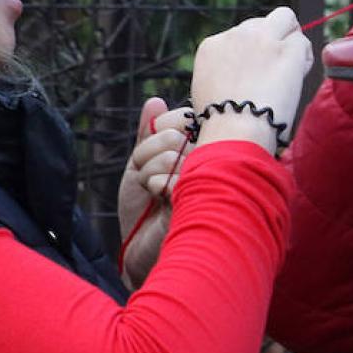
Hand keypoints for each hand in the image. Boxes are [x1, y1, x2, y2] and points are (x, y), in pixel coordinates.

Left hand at [116, 96, 195, 286]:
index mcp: (198, 149)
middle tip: (146, 176)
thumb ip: (148, 134)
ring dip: (148, 173)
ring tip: (153, 193)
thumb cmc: (143, 212)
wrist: (141, 251)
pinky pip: (172, 174)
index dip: (156, 131)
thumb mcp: (140, 165)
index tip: (145, 155)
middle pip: (174, 132)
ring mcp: (211, 178)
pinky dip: (154, 185)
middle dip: (146, 153)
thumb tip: (155, 102)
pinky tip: (160, 201)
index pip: (181, 117)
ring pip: (171, 152)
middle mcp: (211, 160)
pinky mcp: (205, 197)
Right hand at [190, 6, 311, 152]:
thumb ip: (224, 73)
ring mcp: (263, 38)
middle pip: (263, 23)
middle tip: (277, 70)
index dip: (255, 52)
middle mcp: (237, 35)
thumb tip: (240, 76)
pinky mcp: (286, 49)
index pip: (242, 34)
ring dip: (291, 42)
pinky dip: (303, 58)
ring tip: (289, 72)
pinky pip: (302, 41)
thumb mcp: (208, 91)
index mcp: (213, 45)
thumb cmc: (223, 123)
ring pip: (285, 20)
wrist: (234, 129)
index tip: (257, 72)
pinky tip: (298, 76)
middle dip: (273, 40)